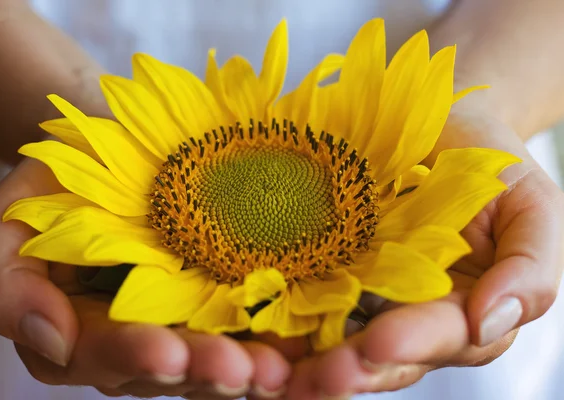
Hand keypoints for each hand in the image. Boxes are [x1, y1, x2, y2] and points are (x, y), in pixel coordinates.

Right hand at [0, 158, 290, 399]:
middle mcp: (141, 337)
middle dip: (206, 372)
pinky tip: (303, 344)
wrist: (118, 147)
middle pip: (174, 370)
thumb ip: (10, 286)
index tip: (167, 352)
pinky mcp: (228, 298)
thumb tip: (51, 341)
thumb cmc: (63, 180)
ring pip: (218, 360)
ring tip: (279, 367)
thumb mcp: (12, 219)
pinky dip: (280, 341)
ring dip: (250, 367)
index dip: (135, 358)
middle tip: (242, 370)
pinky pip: (254, 329)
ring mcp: (189, 321)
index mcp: (85, 329)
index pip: (107, 356)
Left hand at [282, 109, 563, 398]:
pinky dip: (274, 320)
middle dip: (346, 371)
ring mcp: (358, 294)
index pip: (439, 339)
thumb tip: (491, 322)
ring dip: (300, 362)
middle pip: (377, 358)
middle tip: (310, 378)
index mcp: (461, 310)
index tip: (378, 344)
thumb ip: (530, 267)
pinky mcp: (319, 268)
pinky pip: (295, 301)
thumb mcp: (531, 206)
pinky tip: (250, 329)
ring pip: (330, 342)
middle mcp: (406, 314)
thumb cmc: (486, 162)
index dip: (411, 346)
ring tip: (270, 373)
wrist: (433, 121)